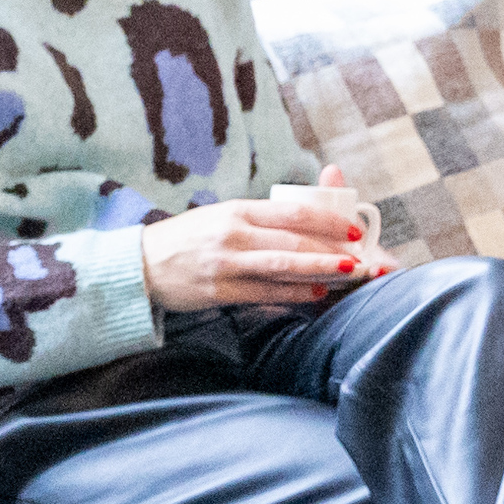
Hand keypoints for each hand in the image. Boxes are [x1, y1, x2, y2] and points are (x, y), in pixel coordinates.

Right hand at [141, 179, 380, 310]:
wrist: (141, 265)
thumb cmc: (188, 238)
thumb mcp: (222, 216)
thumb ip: (259, 218)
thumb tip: (306, 220)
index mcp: (237, 210)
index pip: (292, 211)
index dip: (327, 220)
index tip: (353, 228)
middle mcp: (233, 234)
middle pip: (293, 241)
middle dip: (332, 250)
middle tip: (362, 256)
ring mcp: (226, 264)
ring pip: (283, 267)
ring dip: (320, 270)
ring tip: (348, 274)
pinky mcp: (219, 291)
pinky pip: (265, 293)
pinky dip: (294, 293)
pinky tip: (316, 293)